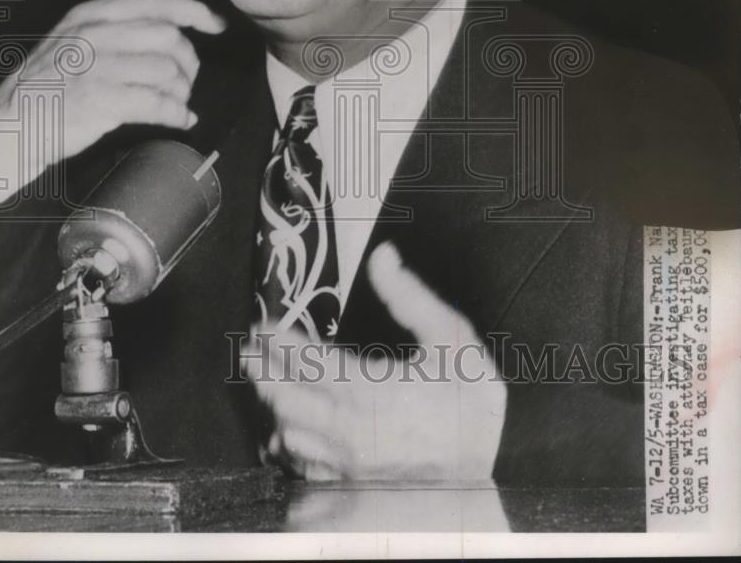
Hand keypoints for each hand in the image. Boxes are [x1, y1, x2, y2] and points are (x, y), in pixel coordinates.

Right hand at [0, 0, 224, 206]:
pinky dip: (177, 113)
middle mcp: (95, 35)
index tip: (216, 24)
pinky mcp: (102, 101)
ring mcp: (97, 67)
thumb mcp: (74, 42)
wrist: (10, 125)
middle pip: (169, 38)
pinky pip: (158, 103)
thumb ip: (116, 31)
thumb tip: (171, 35)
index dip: (193, 10)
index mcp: (90, 15)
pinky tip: (181, 120)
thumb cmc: (47, 87)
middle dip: (188, 62)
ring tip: (178, 103)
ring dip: (182, 91)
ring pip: (167, 71)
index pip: (154, 1)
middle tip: (186, 81)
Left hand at [243, 242, 506, 482]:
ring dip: (271, 403)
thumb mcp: (452, 339)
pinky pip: (302, 464)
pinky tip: (285, 430)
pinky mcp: (350, 483)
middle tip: (247, 349)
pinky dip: (287, 441)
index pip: (304, 358)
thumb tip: (383, 256)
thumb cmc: (472, 409)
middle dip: (261, 368)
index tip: (261, 325)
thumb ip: (411, 296)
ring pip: (287, 430)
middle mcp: (346, 426)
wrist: (493, 476)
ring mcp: (344, 460)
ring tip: (262, 382)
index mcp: (366, 387)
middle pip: (283, 395)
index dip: (276, 339)